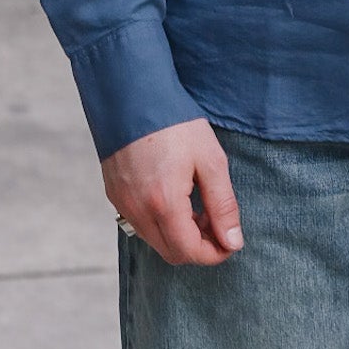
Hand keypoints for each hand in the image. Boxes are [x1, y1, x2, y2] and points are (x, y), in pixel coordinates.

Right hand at [102, 118, 243, 266]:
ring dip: (179, 235)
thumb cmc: (174, 123)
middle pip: (172, 253)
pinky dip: (161, 222)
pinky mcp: (115, 194)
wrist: (132, 94)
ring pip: (155, 240)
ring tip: (197, 206)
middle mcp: (138, 212)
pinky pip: (140, 224)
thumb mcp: (210, 160)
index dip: (214, 253)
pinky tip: (175, 196)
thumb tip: (233, 242)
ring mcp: (123, 204)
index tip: (230, 240)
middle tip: (215, 221)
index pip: (189, 253)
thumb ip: (223, 205)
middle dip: (198, 246)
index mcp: (164, 205)